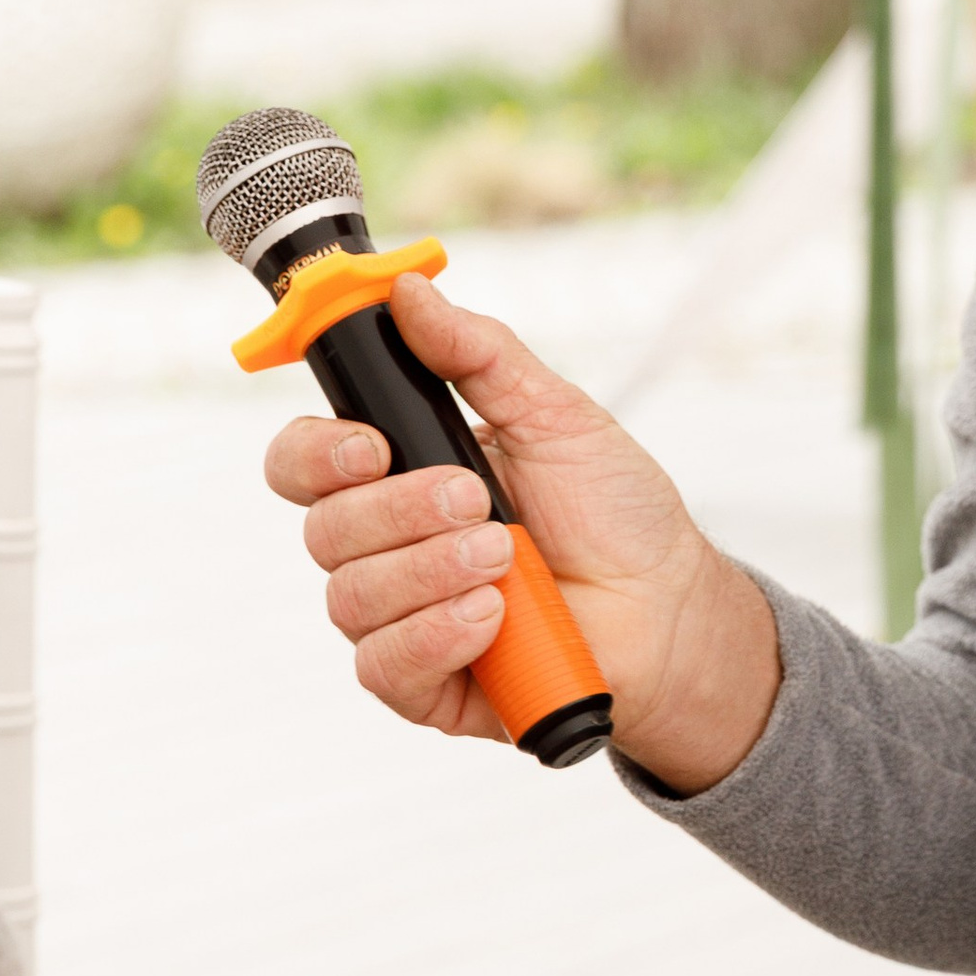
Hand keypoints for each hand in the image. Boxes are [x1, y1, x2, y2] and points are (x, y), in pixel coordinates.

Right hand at [263, 275, 780, 794]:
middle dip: (400, 511)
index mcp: (400, 476)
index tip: (372, 447)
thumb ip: (478, 354)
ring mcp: (400, 617)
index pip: (304, 463)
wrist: (670, 605)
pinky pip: (382, 666)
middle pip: (323, 530)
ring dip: (429, 571)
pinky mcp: (424, 683)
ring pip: (350, 597)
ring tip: (504, 559)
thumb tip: (409, 291)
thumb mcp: (554, 415)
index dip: (316, 454)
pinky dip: (435, 634)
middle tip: (477, 502)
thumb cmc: (613, 512)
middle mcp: (385, 547)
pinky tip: (491, 617)